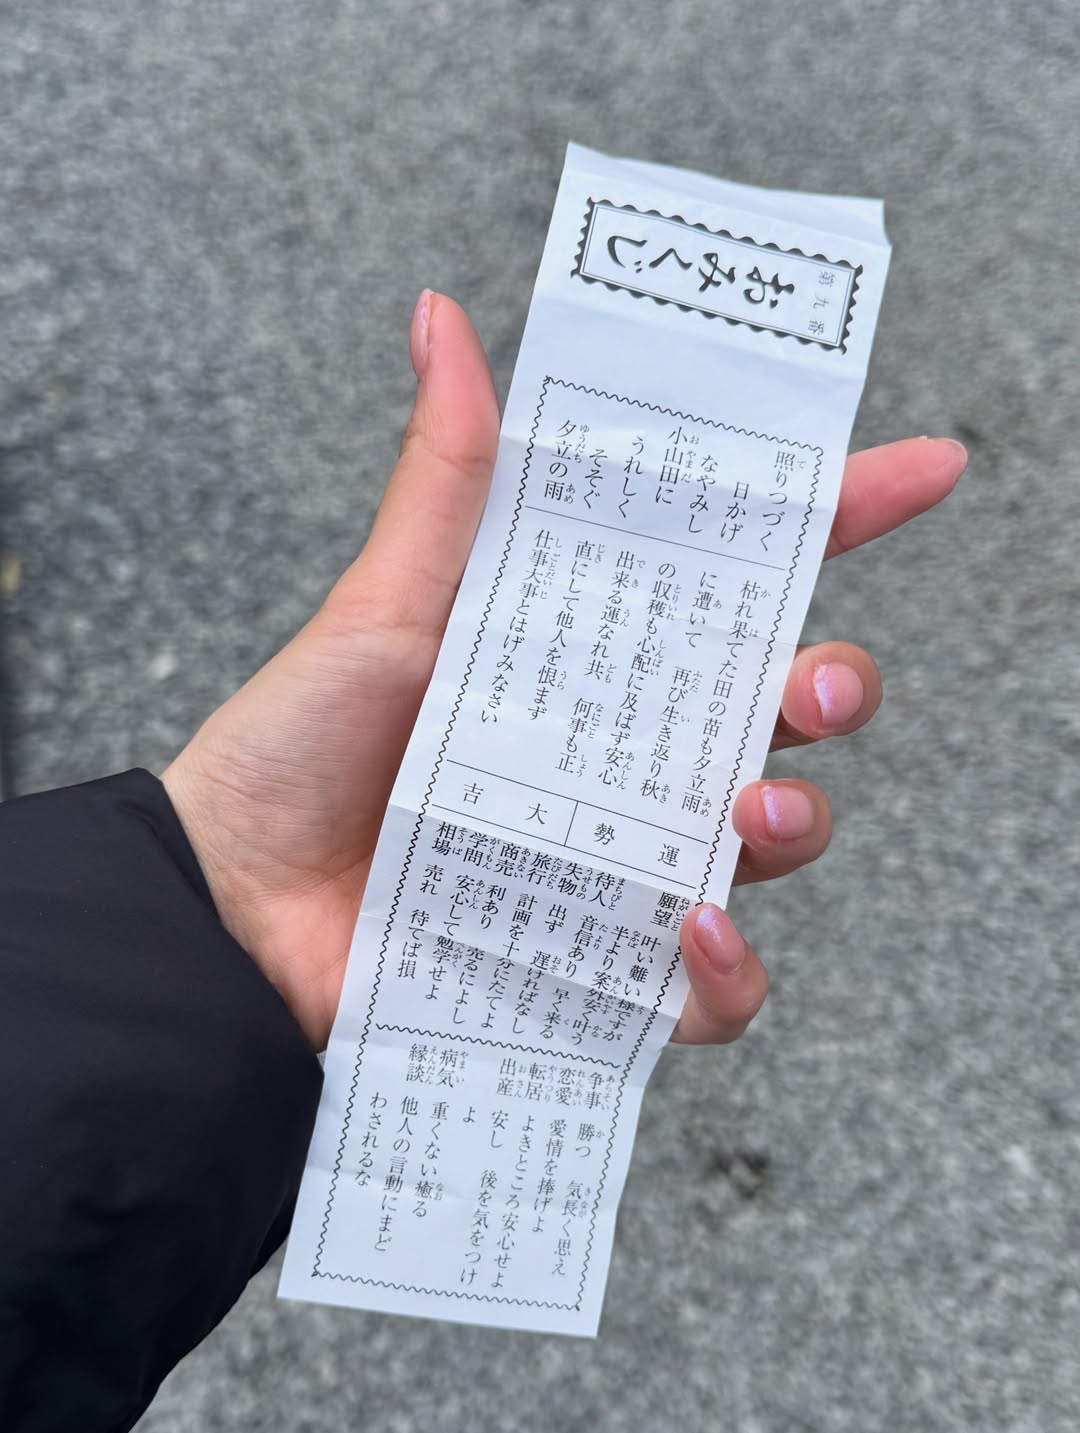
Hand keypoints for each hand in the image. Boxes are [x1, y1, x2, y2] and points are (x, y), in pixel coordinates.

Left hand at [162, 292, 966, 1051]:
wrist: (228, 913)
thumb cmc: (298, 749)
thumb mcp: (387, 604)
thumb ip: (452, 477)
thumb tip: (442, 319)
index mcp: (589, 651)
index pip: (739, 577)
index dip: (839, 518)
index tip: (923, 467)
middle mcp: (623, 752)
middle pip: (785, 707)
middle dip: (834, 682)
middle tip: (807, 680)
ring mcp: (620, 859)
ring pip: (776, 836)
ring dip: (797, 816)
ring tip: (747, 806)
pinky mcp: (599, 966)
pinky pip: (715, 988)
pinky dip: (726, 969)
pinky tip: (683, 931)